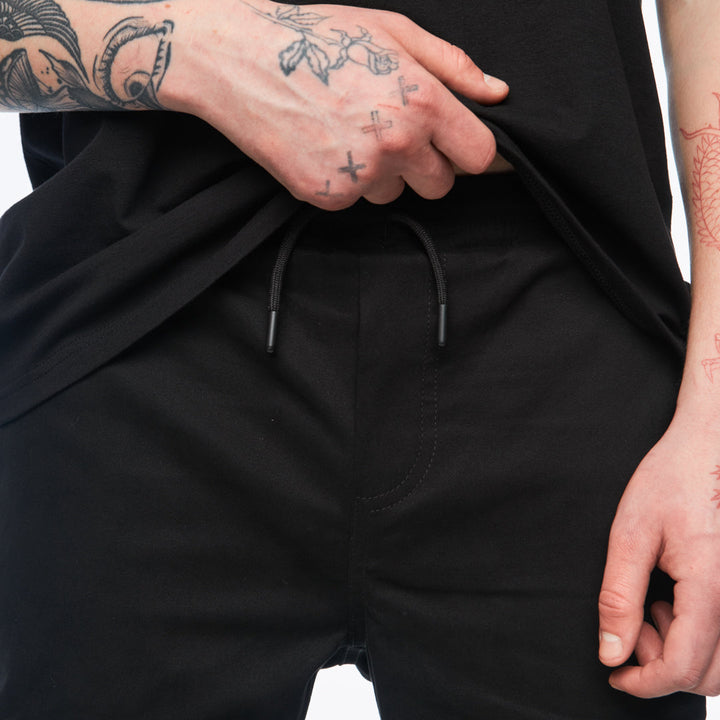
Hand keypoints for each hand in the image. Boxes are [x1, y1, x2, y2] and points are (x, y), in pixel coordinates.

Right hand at [164, 0, 507, 208]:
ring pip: (395, 194)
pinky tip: (325, 146)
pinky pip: (356, 201)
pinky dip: (346, 181)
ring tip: (347, 132)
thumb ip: (453, 67)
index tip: (454, 143)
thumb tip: (497, 93)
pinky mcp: (329, 195)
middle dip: (425, 166)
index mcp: (422, 101)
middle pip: (441, 185)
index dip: (469, 151)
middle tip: (390, 132)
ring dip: (382, 174)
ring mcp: (361, 175)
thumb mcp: (393, 32)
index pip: (479, 156)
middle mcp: (396, 144)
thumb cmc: (318, 37)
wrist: (240, 58)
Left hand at [598, 413, 719, 696]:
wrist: (709, 449)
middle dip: (660, 666)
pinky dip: (701, 640)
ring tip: (651, 608)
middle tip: (632, 626)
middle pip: (708, 676)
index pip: (683, 667)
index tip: (614, 673)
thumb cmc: (670, 482)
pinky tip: (674, 604)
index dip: (643, 682)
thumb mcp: (630, 535)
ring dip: (682, 655)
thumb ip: (620, 598)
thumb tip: (612, 653)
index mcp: (710, 585)